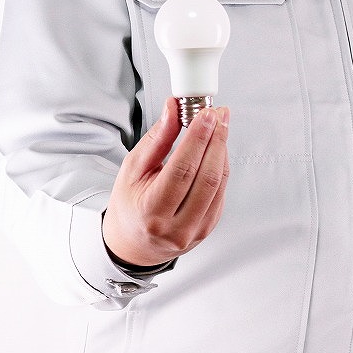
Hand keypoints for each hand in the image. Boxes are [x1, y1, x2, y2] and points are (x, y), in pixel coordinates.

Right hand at [103, 97, 230, 266]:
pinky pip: (221, 192)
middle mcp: (176, 226)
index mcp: (151, 212)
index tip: (206, 114)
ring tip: (221, 125)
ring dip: (223, 150)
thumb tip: (173, 109)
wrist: (134, 243)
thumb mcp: (133, 170)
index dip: (198, 139)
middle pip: (206, 176)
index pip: (182, 170)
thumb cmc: (130, 204)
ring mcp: (195, 230)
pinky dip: (222, 166)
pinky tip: (218, 148)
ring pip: (218, 183)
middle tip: (218, 114)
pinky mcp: (208, 228)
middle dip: (216, 139)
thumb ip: (156, 139)